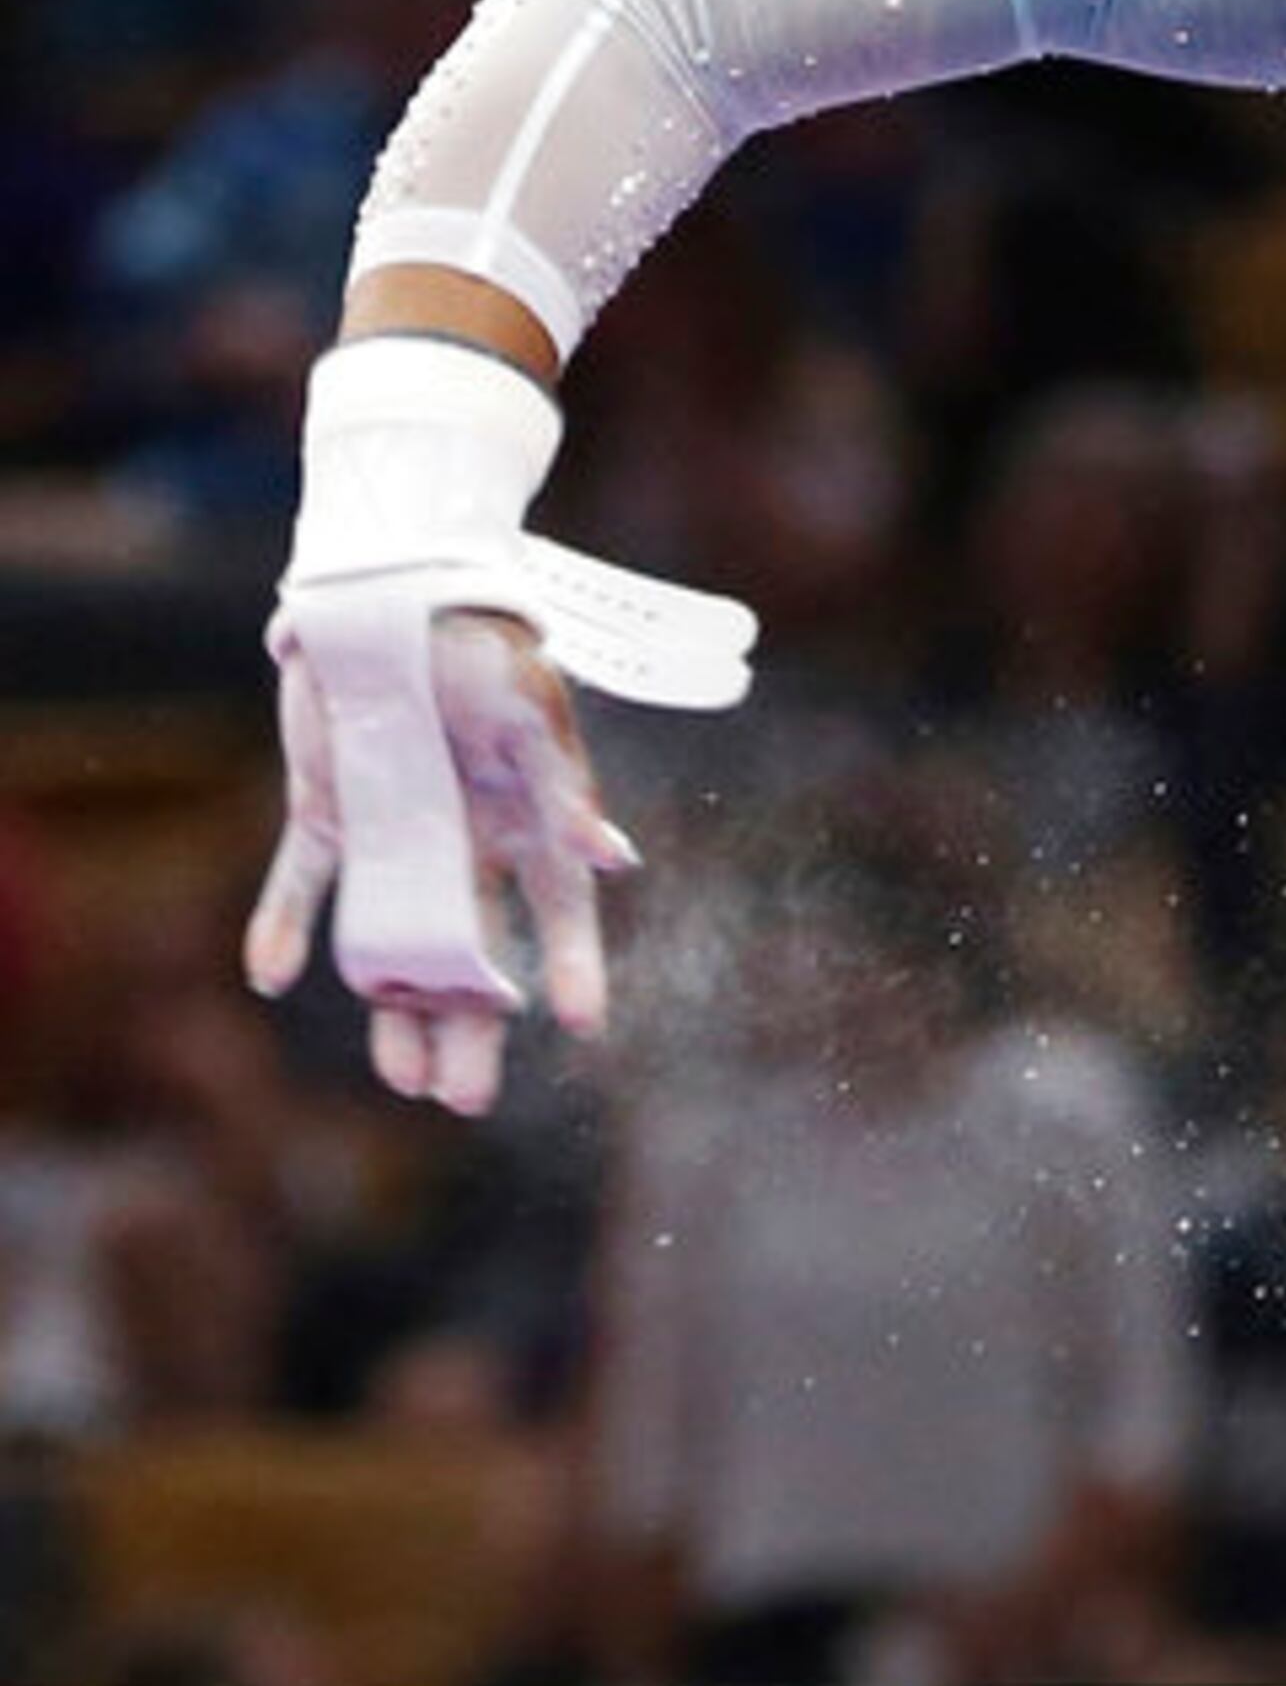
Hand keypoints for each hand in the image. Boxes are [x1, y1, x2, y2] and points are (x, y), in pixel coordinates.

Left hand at [244, 600, 636, 1118]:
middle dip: (471, 1029)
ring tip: (400, 1078)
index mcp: (524, 817)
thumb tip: (612, 862)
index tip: (582, 1025)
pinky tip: (272, 972)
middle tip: (463, 1099)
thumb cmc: (484, 641)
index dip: (571, 966)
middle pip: (470, 954)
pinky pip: (306, 881)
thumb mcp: (535, 710)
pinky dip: (284, 924)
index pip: (555, 909)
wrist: (396, 586)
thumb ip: (568, 786)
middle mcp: (460, 842)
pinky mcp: (327, 813)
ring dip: (393, 1007)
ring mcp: (391, 834)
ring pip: (392, 941)